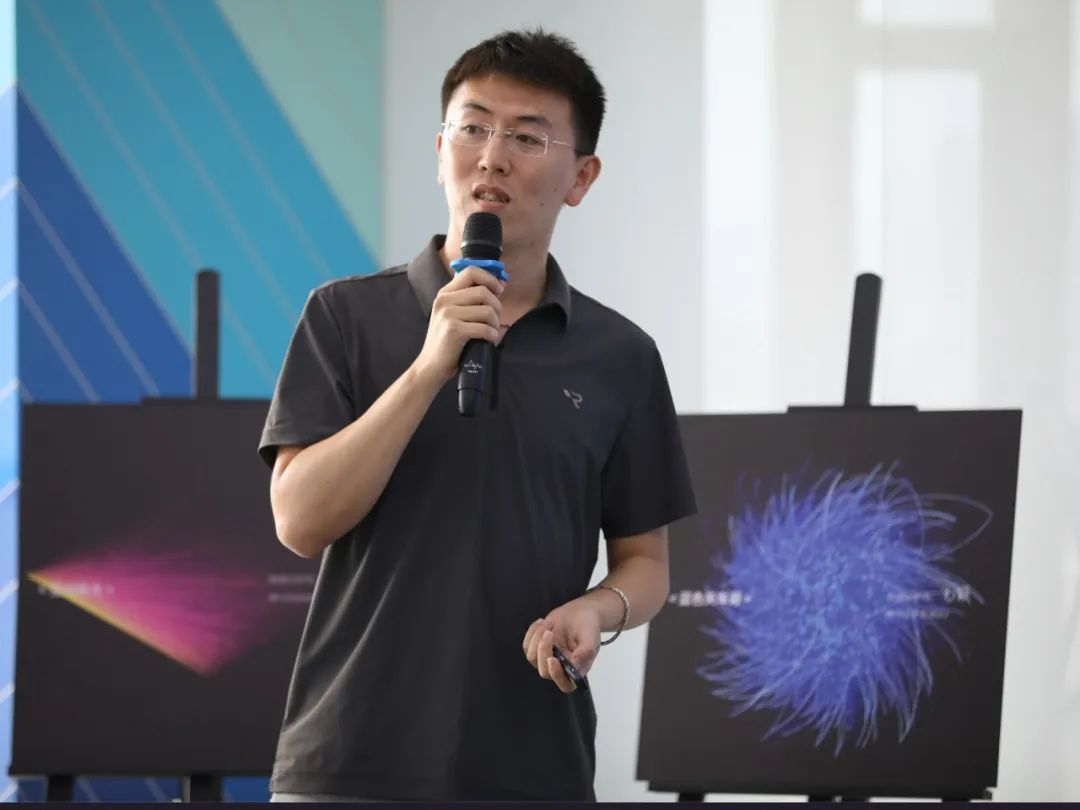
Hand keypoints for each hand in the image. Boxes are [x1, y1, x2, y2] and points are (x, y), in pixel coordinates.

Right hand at [413, 267, 503, 383]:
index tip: (499, 290)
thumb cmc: (447, 342)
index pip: (471, 271)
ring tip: (491, 332)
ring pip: (487, 310)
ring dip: (495, 324)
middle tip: (495, 321)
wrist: (430, 366)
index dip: (490, 278)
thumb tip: (500, 285)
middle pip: (484, 291)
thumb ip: (471, 299)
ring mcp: (448, 314)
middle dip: (497, 307)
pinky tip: (488, 340)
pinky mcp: (454, 330)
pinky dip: (492, 336)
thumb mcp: (453, 315)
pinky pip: (485, 328)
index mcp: (445, 293)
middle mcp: (444, 300)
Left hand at [521, 599, 601, 693]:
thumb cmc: (588, 626)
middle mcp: (561, 668)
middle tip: (549, 632)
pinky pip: (527, 646)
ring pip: (532, 658)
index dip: (556, 675)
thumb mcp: (591, 638)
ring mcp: (547, 659)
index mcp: (577, 670)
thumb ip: (585, 652)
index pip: (565, 684)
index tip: (552, 659)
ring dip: (537, 638)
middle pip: (544, 671)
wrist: (579, 613)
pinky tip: (542, 622)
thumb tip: (574, 665)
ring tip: (549, 622)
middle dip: (543, 650)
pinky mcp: (538, 650)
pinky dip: (532, 632)